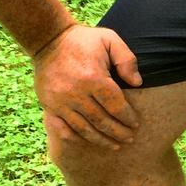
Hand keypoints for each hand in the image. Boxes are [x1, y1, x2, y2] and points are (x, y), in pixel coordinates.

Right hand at [33, 24, 142, 149]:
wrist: (48, 39)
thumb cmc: (83, 41)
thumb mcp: (109, 40)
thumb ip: (126, 59)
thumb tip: (138, 83)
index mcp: (93, 78)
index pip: (116, 106)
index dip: (127, 117)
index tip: (135, 124)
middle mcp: (76, 93)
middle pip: (102, 121)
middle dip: (118, 132)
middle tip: (129, 138)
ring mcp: (61, 102)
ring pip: (84, 129)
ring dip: (101, 140)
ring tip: (115, 145)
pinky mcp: (49, 105)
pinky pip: (63, 129)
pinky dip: (76, 138)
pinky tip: (87, 142)